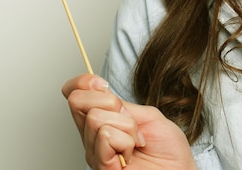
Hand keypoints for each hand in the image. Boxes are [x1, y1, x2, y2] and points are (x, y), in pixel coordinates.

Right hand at [62, 74, 196, 169]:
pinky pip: (106, 136)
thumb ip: (123, 105)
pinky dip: (126, 140)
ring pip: (95, 118)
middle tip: (129, 120)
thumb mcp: (147, 115)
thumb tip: (100, 91)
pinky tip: (131, 154)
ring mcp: (94, 153)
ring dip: (126, 126)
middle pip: (77, 100)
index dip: (84, 81)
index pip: (74, 93)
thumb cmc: (167, 149)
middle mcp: (92, 137)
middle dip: (110, 102)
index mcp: (102, 120)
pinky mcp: (101, 166)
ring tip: (136, 142)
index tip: (104, 85)